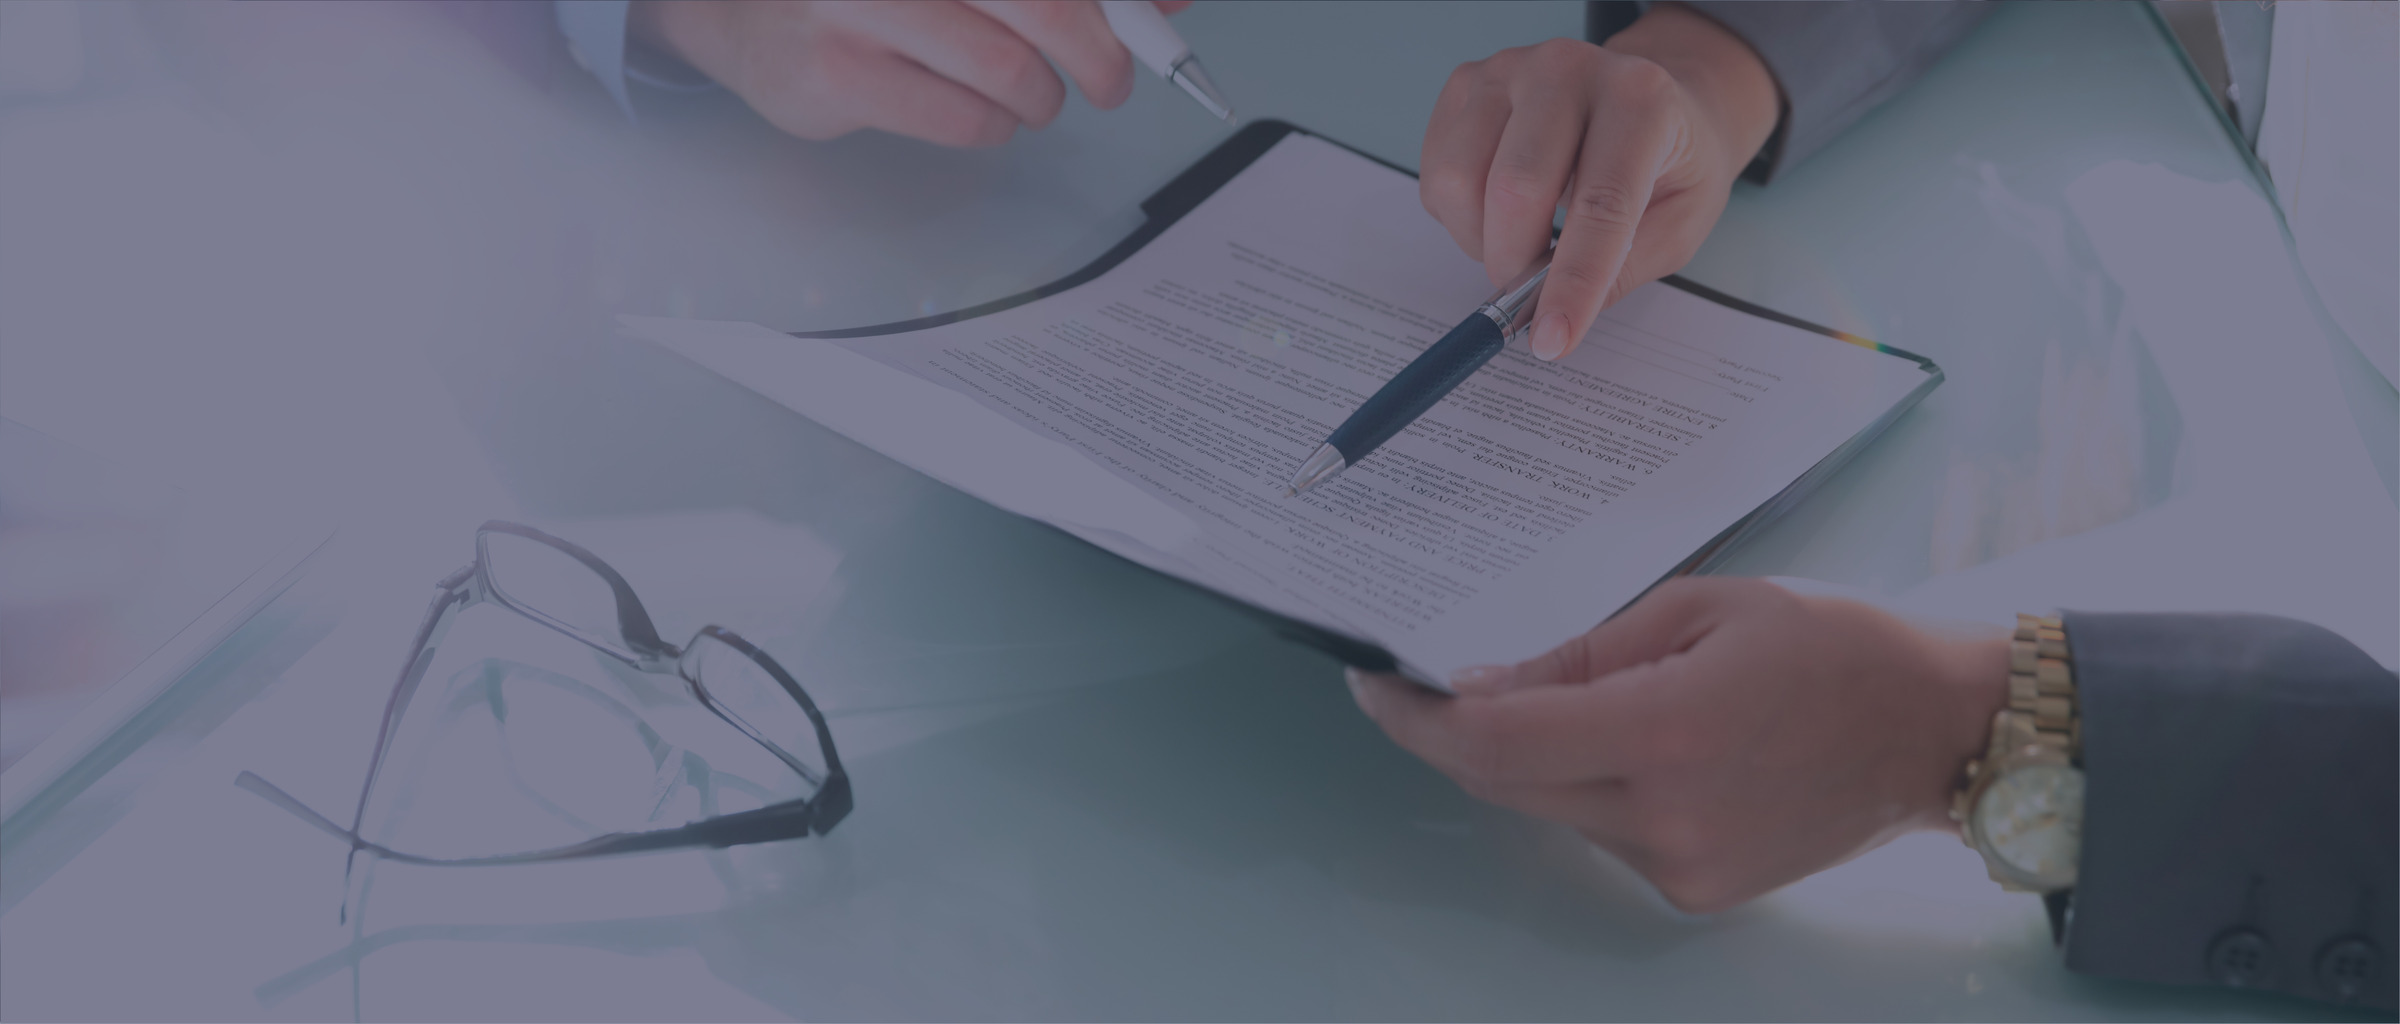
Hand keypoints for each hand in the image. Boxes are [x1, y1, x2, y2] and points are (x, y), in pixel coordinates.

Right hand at [633, 1, 1189, 147]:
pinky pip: (962, 120)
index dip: (1120, 3)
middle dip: (1101, 54)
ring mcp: (857, 5)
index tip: (1151, 20)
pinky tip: (973, 110)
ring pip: (1010, 72)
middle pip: (1048, 6)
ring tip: (1025, 95)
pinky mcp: (833, 73)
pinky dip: (990, 126)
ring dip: (1038, 99)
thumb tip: (1167, 2)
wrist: (742, 6)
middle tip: (1109, 80)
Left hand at [1348, 577, 2007, 912]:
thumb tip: (1484, 686)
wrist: (1938, 728)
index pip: (1496, 740)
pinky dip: (1593, 789)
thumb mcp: (1699, 609)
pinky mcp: (1699, 891)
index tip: (1376, 685)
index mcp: (1664, 731)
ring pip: (1553, 810)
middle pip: (1509, 783)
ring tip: (1588, 698)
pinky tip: (1642, 743)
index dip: (1418, 718)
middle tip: (1428, 684)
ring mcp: (1682, 865)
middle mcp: (1665, 816)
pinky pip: (1604, 835)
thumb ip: (1582, 656)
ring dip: (1537, 758)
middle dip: (1459, 734)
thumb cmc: (1830, 645)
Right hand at [1419, 6, 1778, 360]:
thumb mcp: (1678, 225)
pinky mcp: (1467, 84)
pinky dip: (1460, 217)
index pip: (1601, 204)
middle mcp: (1569, 69)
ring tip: (1521, 241)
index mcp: (1641, 100)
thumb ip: (1619, 272)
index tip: (1552, 342)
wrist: (1649, 96)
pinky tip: (1497, 211)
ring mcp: (1509, 69)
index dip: (1574, 282)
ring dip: (1481, 240)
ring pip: (1460, 181)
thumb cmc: (1667, 162)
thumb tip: (1549, 316)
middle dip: (1513, 264)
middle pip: (1515, 188)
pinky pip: (1436, 173)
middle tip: (1529, 295)